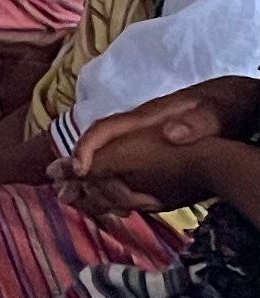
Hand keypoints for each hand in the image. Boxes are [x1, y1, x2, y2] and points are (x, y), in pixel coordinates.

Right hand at [57, 76, 259, 209]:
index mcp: (148, 118)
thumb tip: (168, 133)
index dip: (86, 148)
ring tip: (74, 197)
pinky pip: (123, 160)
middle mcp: (140, 127)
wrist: (238, 101)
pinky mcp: (155, 146)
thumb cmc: (226, 107)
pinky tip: (110, 192)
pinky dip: (110, 176)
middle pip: (98, 144)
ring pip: (108, 153)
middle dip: (76, 166)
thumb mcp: (217, 115)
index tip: (78, 171)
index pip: (105, 129)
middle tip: (59, 190)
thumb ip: (196, 122)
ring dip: (90, 175)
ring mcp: (146, 136)